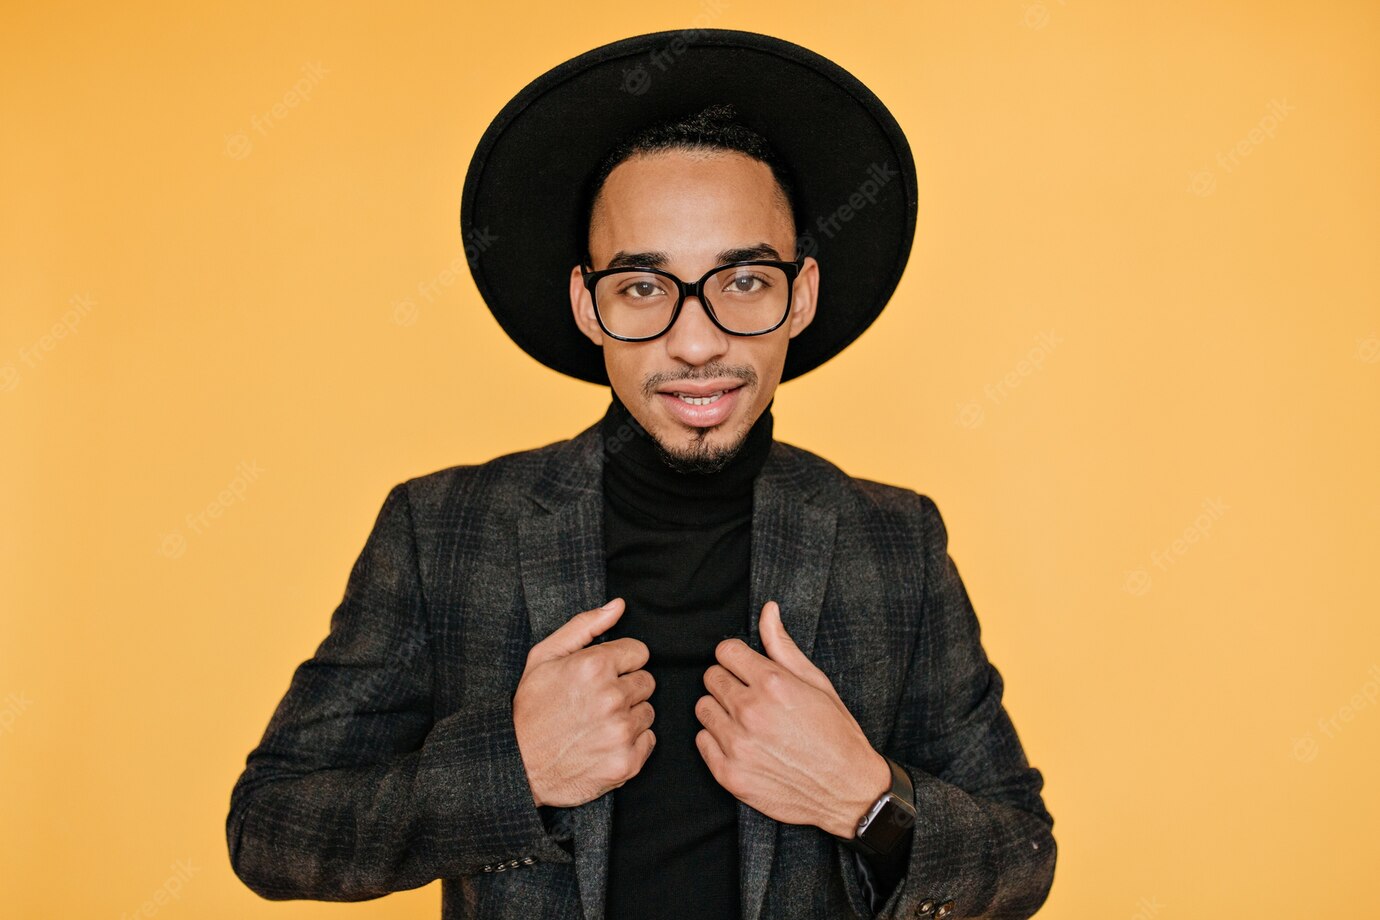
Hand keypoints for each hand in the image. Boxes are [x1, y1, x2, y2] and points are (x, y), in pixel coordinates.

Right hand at [513, 598, 655, 807]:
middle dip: (626, 688)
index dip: (621, 662)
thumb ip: (584, 626)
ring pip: (648, 712)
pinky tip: (605, 743)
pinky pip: (649, 740)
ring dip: (629, 715)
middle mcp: (612, 698)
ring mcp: (621, 732)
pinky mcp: (627, 761)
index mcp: (594, 666)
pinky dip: (632, 743)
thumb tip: (618, 606)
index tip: (603, 675)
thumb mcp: (544, 657)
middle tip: (597, 702)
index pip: (639, 652)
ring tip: (598, 723)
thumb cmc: (530, 709)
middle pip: (647, 682)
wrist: (517, 766)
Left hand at [694, 600, 889, 837]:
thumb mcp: (816, 683)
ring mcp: (736, 745)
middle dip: (728, 682)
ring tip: (747, 722)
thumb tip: (768, 610)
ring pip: (703, 709)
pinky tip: (743, 744)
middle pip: (710, 678)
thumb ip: (783, 646)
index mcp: (772, 684)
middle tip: (752, 697)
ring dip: (720, 711)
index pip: (725, 651)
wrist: (849, 791)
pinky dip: (716, 740)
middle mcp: (750, 712)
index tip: (747, 669)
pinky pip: (701, 741)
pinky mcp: (728, 774)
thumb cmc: (836, 734)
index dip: (737, 658)